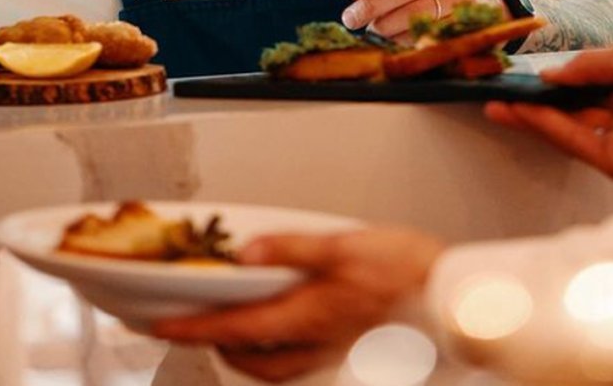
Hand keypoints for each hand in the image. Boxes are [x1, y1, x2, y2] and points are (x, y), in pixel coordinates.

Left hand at [152, 226, 444, 381]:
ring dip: (247, 354)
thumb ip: (292, 247)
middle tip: (193, 328)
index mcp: (308, 314)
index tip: (161, 324)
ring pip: (276, 367)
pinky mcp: (351, 349)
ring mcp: (334, 350)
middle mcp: (316, 341)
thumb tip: (248, 252)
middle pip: (250, 358)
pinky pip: (302, 361)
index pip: (235, 327)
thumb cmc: (407, 270)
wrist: (451, 298)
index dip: (193, 327)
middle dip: (216, 346)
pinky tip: (286, 332)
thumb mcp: (345, 244)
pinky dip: (281, 352)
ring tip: (234, 332)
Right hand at [484, 41, 612, 184]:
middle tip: (497, 96)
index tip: (520, 80)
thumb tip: (546, 75)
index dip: (550, 88)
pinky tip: (523, 111)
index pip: (581, 96)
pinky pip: (573, 141)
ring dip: (529, 118)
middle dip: (531, 106)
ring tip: (497, 104)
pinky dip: (546, 125)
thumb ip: (584, 68)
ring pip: (564, 131)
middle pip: (567, 116)